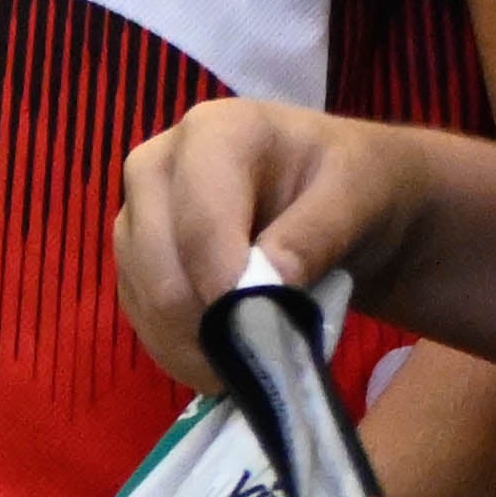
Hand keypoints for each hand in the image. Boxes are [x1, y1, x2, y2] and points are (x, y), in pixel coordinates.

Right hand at [117, 100, 420, 379]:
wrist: (340, 199)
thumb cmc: (352, 185)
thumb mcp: (358, 195)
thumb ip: (317, 232)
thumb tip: (266, 285)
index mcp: (214, 133)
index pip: (200, 221)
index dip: (225, 285)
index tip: (264, 334)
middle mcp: (158, 166)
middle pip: (158, 267)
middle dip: (210, 325)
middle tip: (263, 361)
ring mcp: (140, 216)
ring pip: (146, 300)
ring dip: (196, 347)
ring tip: (254, 363)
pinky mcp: (137, 262)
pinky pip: (143, 320)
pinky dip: (182, 353)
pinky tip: (227, 361)